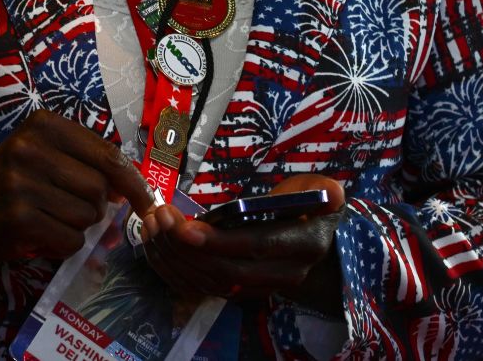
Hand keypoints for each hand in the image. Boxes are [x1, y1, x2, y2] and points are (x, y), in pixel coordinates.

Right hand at [0, 110, 157, 267]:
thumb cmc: (8, 179)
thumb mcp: (40, 154)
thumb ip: (84, 162)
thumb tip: (130, 190)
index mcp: (44, 125)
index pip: (107, 154)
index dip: (132, 182)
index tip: (145, 201)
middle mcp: (31, 149)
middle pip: (100, 188)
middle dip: (96, 206)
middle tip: (70, 207)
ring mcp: (23, 184)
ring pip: (87, 216)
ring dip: (78, 226)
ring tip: (50, 217)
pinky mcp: (19, 218)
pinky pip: (70, 239)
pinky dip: (65, 244)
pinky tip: (42, 234)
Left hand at [144, 174, 344, 308]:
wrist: (317, 245)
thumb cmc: (311, 208)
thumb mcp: (324, 193)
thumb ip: (326, 191)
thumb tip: (330, 193)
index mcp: (303, 245)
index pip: (257, 247)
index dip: (220, 241)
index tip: (187, 227)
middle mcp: (282, 274)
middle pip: (226, 269)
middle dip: (187, 247)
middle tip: (160, 219)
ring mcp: (260, 287)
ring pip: (210, 281)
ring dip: (175, 257)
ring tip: (152, 225)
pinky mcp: (240, 292)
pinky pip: (203, 288)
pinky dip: (175, 268)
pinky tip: (158, 244)